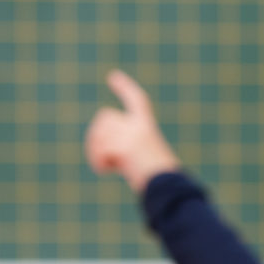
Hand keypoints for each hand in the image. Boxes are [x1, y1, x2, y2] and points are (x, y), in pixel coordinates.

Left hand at [84, 70, 180, 192]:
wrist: (168, 188)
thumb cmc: (162, 180)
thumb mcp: (148, 158)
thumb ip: (129, 148)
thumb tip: (105, 150)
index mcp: (147, 127)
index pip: (137, 100)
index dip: (125, 87)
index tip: (113, 75)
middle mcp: (139, 127)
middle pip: (105, 116)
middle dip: (97, 133)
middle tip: (103, 155)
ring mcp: (131, 136)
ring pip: (97, 133)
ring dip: (95, 151)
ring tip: (105, 168)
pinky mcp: (123, 148)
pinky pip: (99, 150)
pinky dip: (97, 163)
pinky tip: (105, 172)